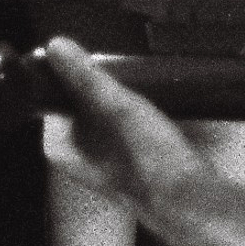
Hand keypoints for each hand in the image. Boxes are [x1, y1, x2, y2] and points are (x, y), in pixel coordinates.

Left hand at [41, 36, 209, 216]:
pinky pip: (120, 118)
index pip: (52, 92)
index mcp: (58, 146)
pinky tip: (147, 100)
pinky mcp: (126, 155)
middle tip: (119, 70)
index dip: (71, 70)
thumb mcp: (115, 108)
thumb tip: (55, 46)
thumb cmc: (150, 160)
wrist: (192, 199)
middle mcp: (74, 153)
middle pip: (77, 97)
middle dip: (99, 80)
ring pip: (101, 106)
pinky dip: (132, 105)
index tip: (92, 56)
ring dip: (118, 90)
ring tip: (135, 83)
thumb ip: (84, 77)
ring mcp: (100, 156)